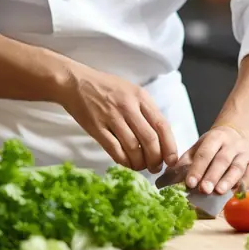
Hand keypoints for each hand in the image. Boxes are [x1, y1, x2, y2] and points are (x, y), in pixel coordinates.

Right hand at [60, 64, 177, 173]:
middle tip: (155, 167)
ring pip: (133, 148)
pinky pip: (114, 150)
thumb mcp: (131, 91)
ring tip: (141, 166)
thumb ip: (145, 111)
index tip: (172, 160)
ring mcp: (111, 117)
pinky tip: (127, 163)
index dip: (170, 146)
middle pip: (149, 140)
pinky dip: (124, 161)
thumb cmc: (106, 87)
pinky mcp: (96, 127)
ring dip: (140, 163)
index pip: (162, 125)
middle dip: (156, 159)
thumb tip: (161, 138)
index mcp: (140, 97)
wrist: (76, 82)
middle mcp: (128, 106)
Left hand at [177, 125, 248, 194]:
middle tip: (204, 190)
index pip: (205, 152)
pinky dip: (245, 183)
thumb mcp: (198, 148)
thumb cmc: (213, 147)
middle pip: (221, 160)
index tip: (190, 183)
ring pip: (237, 167)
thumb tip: (168, 179)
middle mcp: (232, 143)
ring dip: (228, 180)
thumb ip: (186, 162)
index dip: (197, 168)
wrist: (237, 136)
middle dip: (212, 176)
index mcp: (215, 137)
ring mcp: (246, 151)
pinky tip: (236, 193)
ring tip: (219, 192)